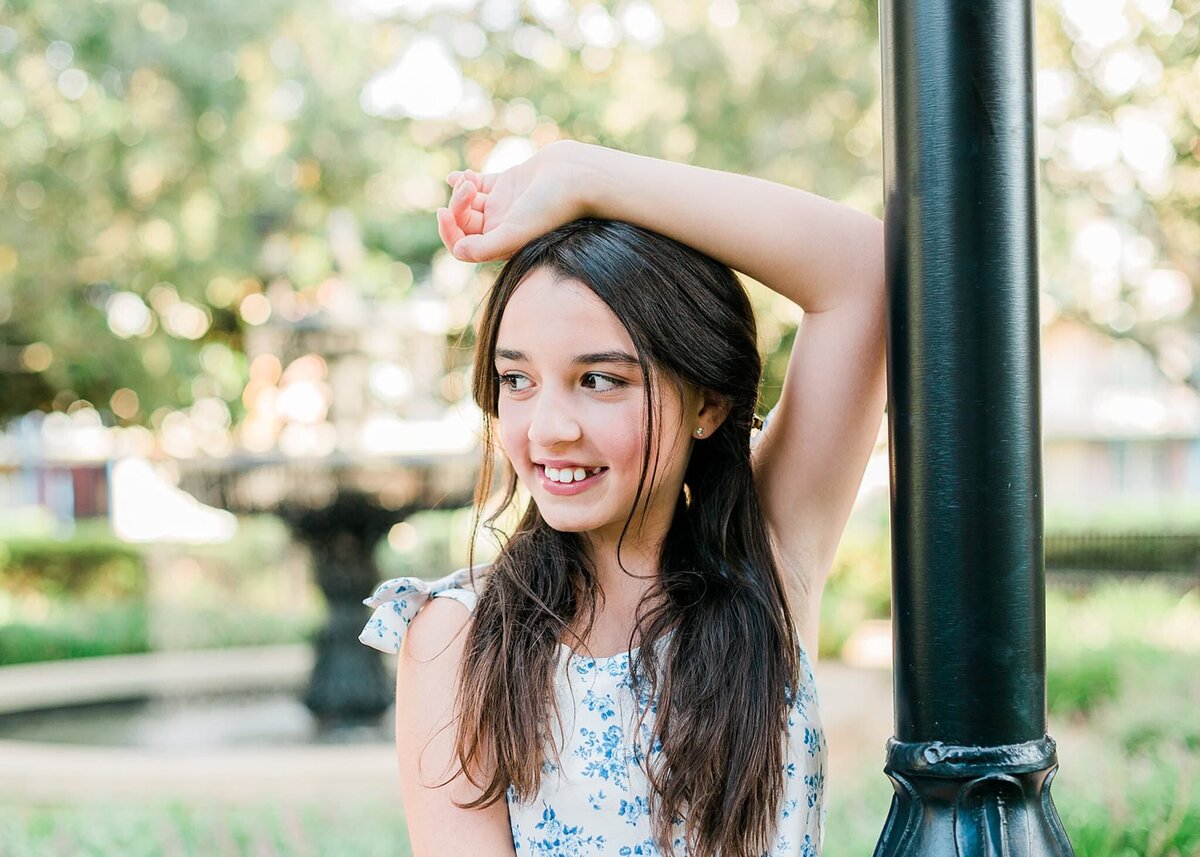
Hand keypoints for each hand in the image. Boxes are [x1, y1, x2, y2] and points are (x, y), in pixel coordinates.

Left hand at [436, 141, 590, 262]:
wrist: (578, 176)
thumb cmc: (551, 206)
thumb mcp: (516, 231)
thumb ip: (485, 247)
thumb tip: (457, 252)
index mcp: (504, 244)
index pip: (463, 246)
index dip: (448, 232)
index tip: (443, 212)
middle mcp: (502, 228)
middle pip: (464, 222)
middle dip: (457, 205)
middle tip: (468, 188)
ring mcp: (504, 205)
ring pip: (468, 202)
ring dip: (461, 189)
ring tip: (469, 179)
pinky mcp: (508, 184)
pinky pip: (478, 184)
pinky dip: (463, 180)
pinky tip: (459, 175)